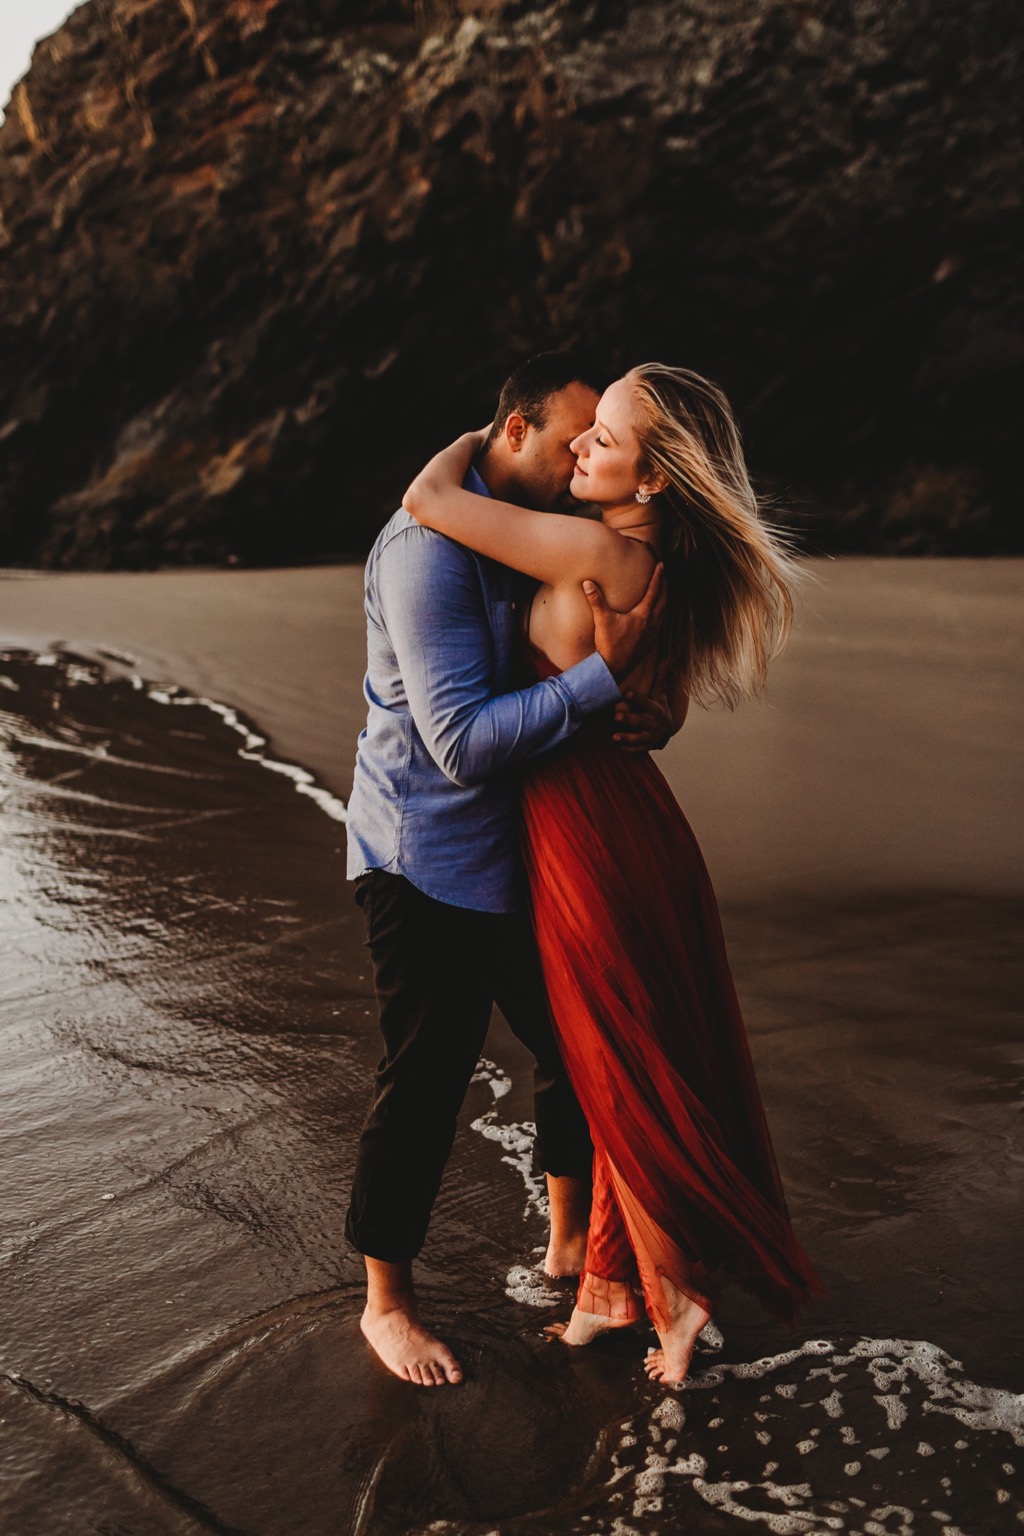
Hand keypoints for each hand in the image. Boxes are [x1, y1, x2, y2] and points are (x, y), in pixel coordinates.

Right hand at [583, 563, 665, 684]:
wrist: (614, 667)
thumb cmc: (609, 644)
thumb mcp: (602, 620)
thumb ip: (596, 600)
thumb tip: (587, 583)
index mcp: (642, 615)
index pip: (654, 591)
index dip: (658, 577)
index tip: (662, 566)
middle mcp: (651, 623)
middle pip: (664, 600)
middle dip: (665, 586)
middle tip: (665, 576)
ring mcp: (652, 633)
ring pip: (664, 612)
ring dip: (665, 600)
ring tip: (664, 593)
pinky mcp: (650, 642)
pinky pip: (661, 624)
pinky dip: (662, 614)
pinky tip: (657, 615)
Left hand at [613, 661, 673, 752]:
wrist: (667, 729)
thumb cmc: (658, 706)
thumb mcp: (660, 693)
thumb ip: (660, 677)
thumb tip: (667, 657)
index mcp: (656, 709)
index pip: (646, 702)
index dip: (637, 698)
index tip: (626, 692)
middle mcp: (653, 723)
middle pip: (641, 721)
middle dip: (629, 719)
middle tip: (615, 716)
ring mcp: (650, 736)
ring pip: (638, 738)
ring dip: (626, 738)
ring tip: (614, 737)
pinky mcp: (646, 746)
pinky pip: (637, 749)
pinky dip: (628, 749)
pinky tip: (618, 746)